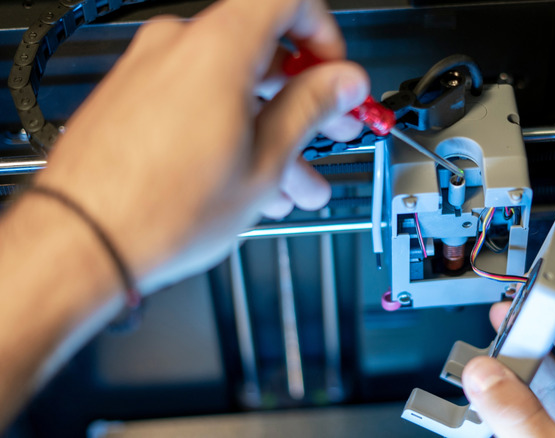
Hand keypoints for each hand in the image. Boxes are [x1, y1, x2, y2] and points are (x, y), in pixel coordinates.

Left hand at [33, 0, 368, 291]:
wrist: (83, 241)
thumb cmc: (162, 208)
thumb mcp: (265, 161)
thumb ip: (312, 108)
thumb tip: (342, 83)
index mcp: (218, 47)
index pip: (288, 1)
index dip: (325, 37)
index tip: (336, 76)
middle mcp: (179, 46)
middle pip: (262, 51)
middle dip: (306, 98)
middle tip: (330, 131)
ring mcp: (150, 72)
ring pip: (232, 87)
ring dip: (271, 129)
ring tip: (295, 180)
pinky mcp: (134, 100)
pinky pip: (198, 102)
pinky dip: (231, 131)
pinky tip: (252, 179)